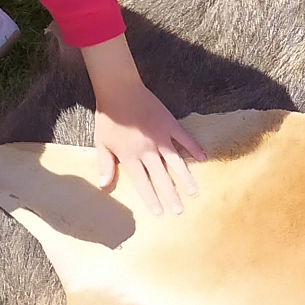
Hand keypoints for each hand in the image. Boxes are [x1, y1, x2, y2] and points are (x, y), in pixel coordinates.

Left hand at [82, 33, 206, 215]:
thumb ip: (105, 165)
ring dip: (185, 178)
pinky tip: (203, 157)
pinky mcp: (169, 124)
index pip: (143, 183)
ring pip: (176, 162)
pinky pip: (185, 138)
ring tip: (194, 191)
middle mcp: (148, 151)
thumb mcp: (101, 143)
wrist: (120, 91)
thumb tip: (103, 185)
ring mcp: (161, 138)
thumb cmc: (109, 118)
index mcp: (131, 157)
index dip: (151, 199)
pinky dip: (194, 147)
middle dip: (171, 195)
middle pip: (162, 178)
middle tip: (180, 210)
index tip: (160, 212)